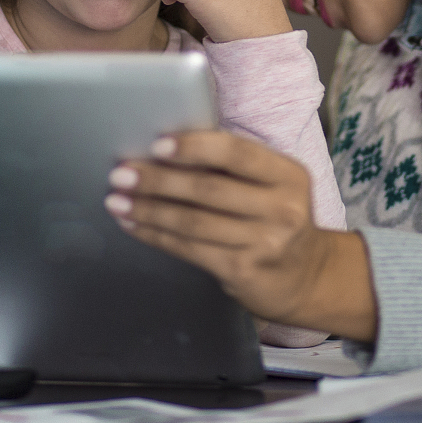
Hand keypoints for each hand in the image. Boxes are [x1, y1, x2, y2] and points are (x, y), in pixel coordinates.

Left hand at [105, 130, 376, 341]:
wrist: (305, 277)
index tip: (157, 144)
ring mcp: (264, 242)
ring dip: (148, 210)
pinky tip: (134, 226)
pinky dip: (156, 235)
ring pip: (193, 222)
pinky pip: (190, 249)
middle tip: (121, 173)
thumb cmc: (275, 221)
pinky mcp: (243, 270)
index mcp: (287, 175)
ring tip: (116, 200)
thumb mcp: (270, 186)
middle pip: (208, 189)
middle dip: (158, 180)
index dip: (194, 147)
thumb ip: (232, 168)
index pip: (236, 153)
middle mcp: (281, 208)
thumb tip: (164, 151)